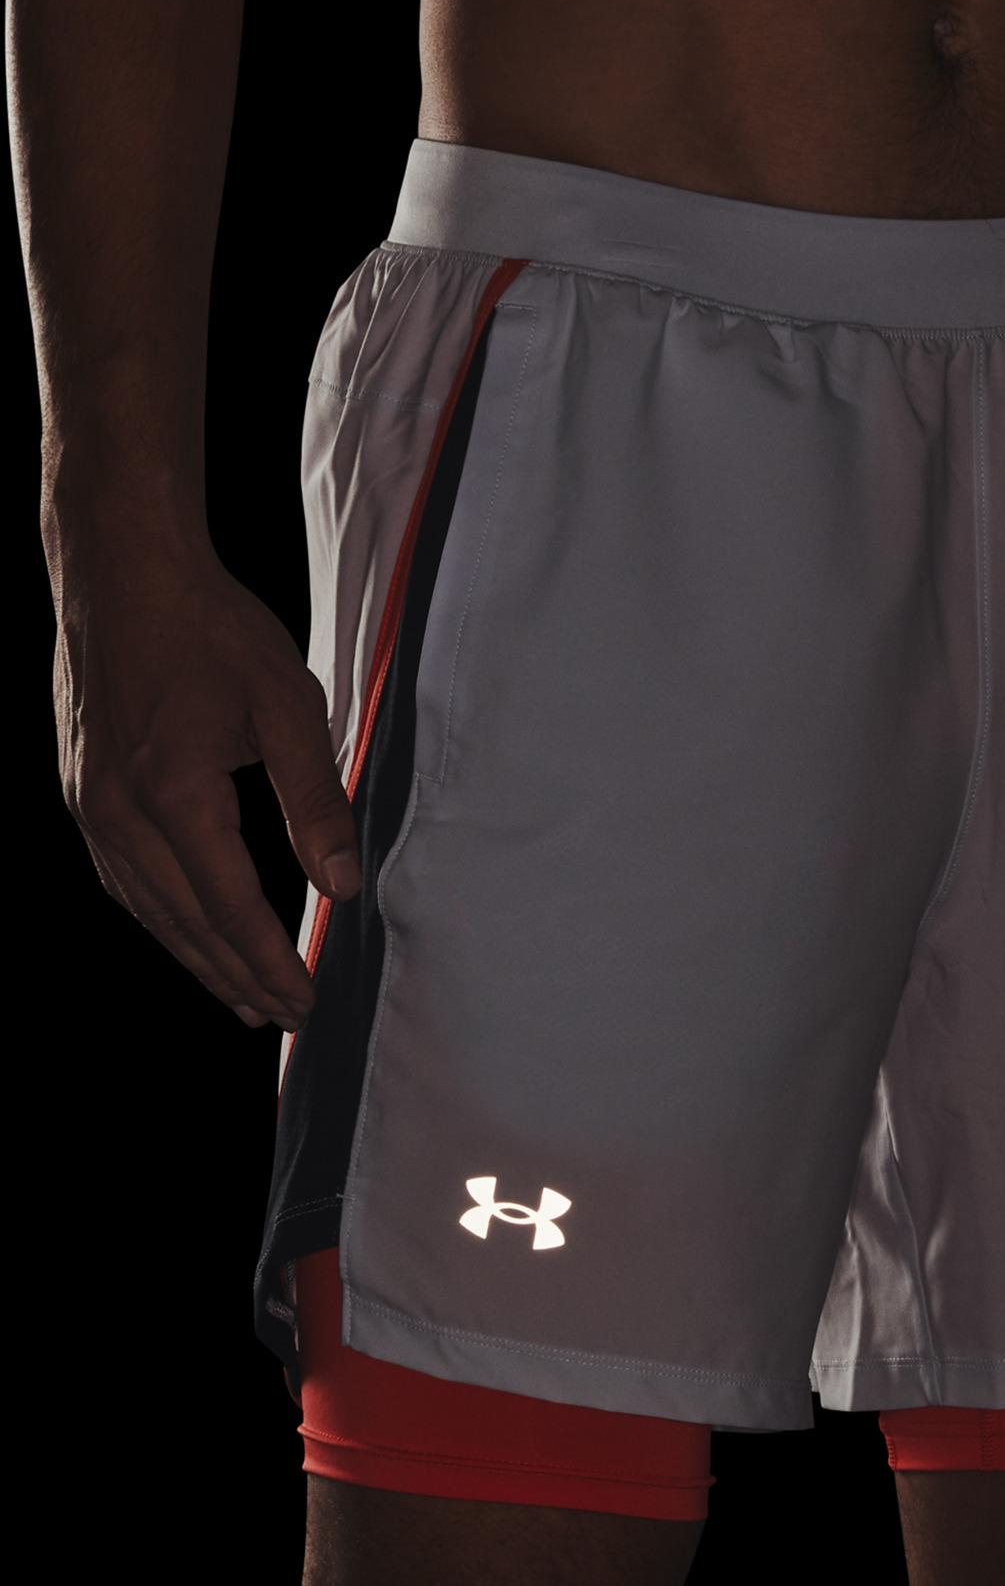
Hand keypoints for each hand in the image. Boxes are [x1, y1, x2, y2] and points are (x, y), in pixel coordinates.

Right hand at [54, 541, 359, 1030]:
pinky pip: (122, 880)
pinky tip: (187, 935)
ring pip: (148, 910)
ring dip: (197, 960)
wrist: (120, 568)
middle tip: (285, 1017)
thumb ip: (315, 800)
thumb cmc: (210, 626)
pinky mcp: (81, 791)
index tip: (306, 1002)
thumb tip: (343, 884)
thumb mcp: (288, 704)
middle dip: (238, 978)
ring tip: (241, 998)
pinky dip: (161, 919)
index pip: (231, 909)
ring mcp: (89, 805)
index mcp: (174, 794)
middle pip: (185, 925)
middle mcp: (118, 812)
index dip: (271, 963)